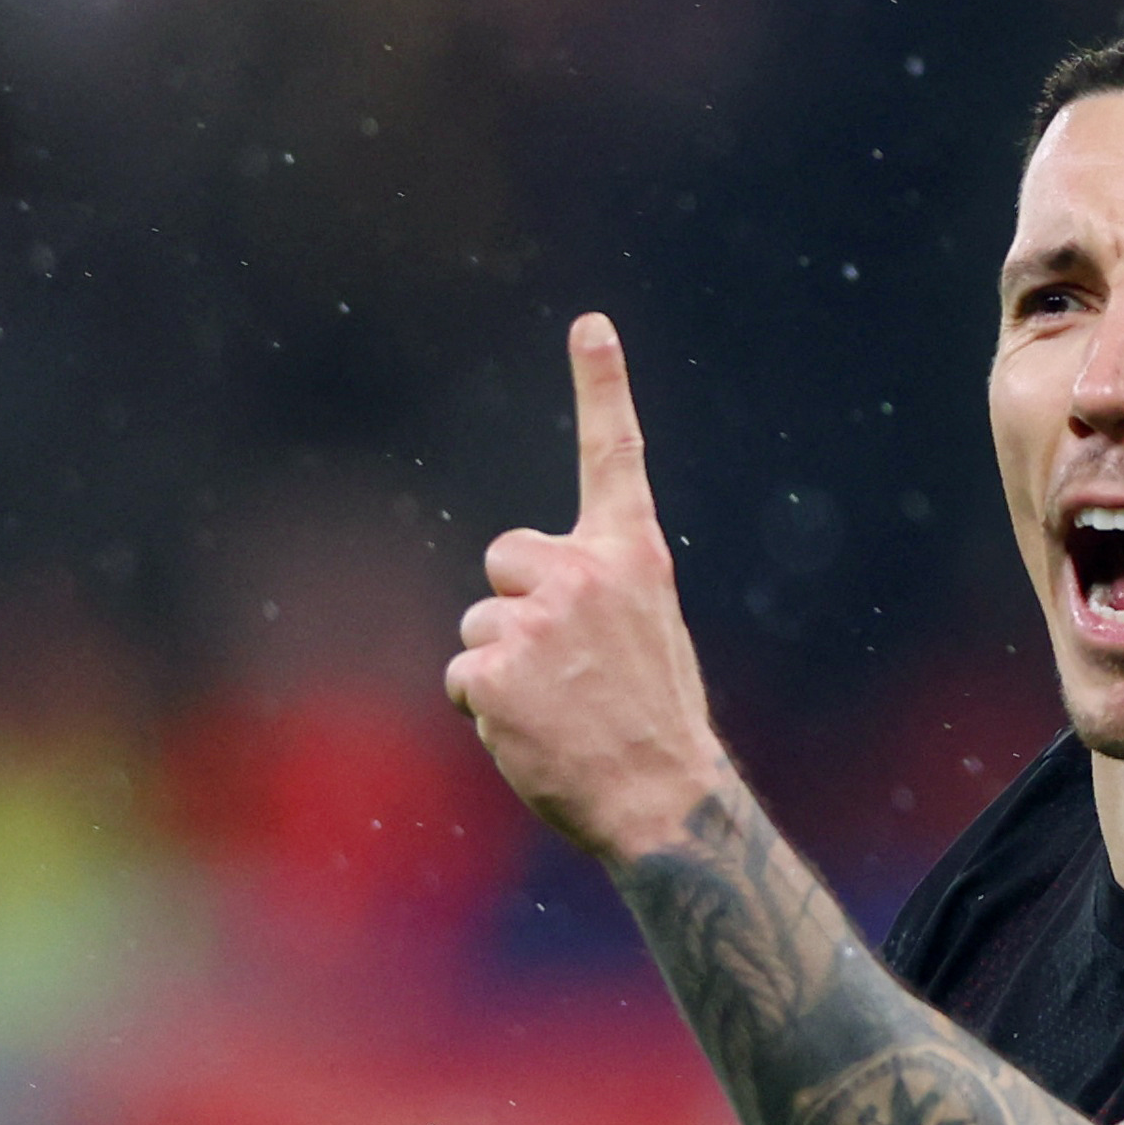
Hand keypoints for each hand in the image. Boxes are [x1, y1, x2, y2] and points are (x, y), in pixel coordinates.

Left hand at [447, 314, 730, 863]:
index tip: (591, 324)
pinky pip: (463, 676)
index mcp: (632, 557)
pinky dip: (484, 709)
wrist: (660, 800)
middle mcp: (583, 573)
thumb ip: (597, 591)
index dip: (602, 385)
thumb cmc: (652, 724)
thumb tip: (525, 593)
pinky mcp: (494, 668)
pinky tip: (532, 730)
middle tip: (567, 669)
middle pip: (504, 559)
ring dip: (502, 667)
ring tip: (557, 709)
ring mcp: (535, 620)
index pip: (613, 456)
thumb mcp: (646, 634)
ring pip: (479, 625)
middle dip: (515, 606)